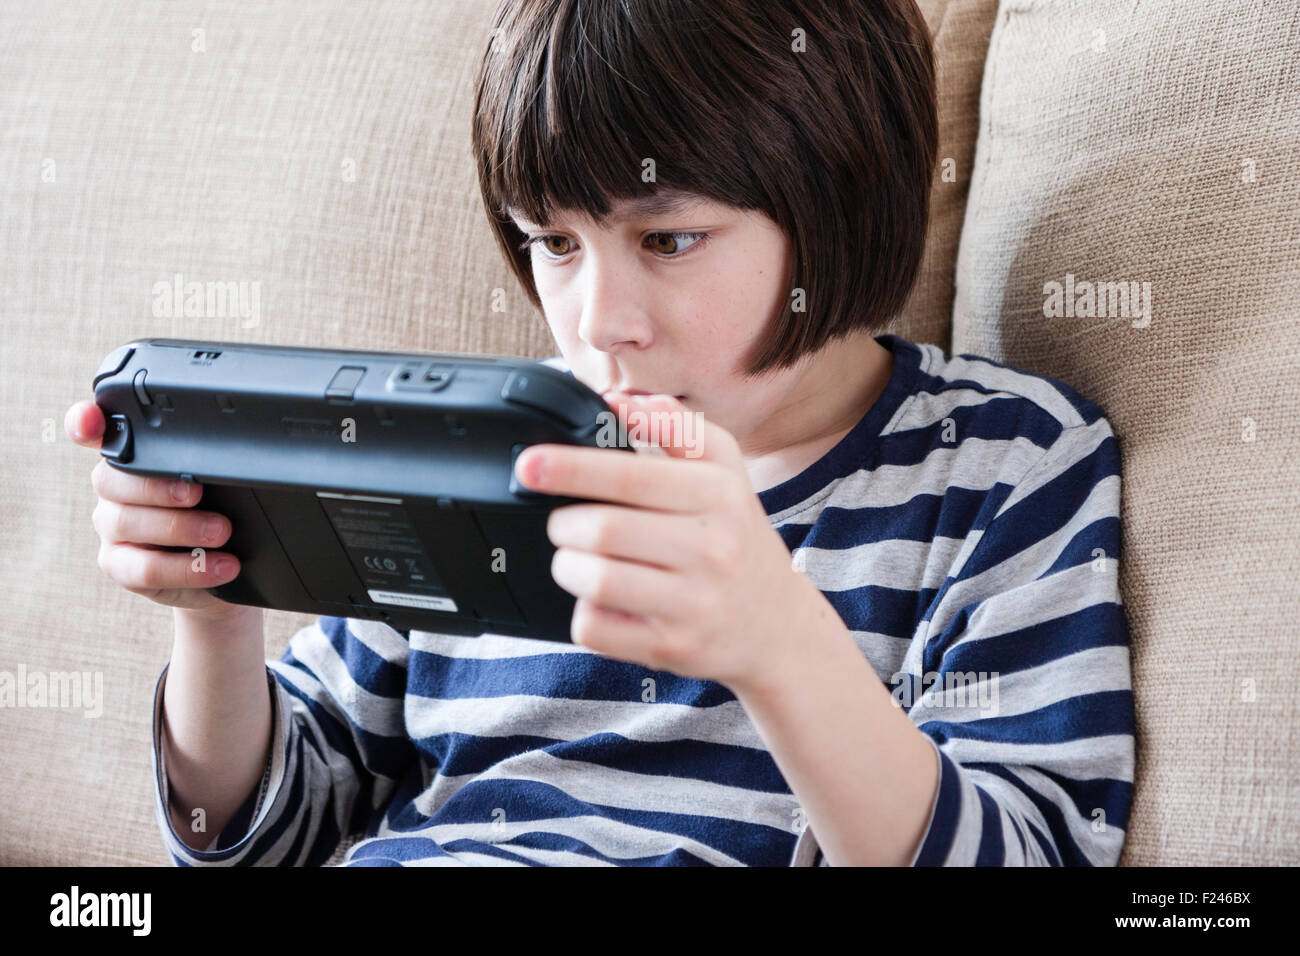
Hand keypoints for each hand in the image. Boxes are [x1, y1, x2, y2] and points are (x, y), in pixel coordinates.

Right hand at [65, 398, 244, 617]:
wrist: (224, 564)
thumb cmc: (218, 510)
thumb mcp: (220, 482)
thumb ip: (209, 464)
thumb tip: (234, 458)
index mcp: (132, 455)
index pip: (98, 433)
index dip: (84, 423)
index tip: (91, 423)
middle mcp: (114, 488)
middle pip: (112, 480)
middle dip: (158, 486)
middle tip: (199, 492)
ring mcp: (112, 527)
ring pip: (128, 523)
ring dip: (181, 527)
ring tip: (223, 532)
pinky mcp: (119, 565)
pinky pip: (144, 568)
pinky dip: (187, 568)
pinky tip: (221, 566)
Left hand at [514, 392, 827, 691]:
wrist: (778, 626)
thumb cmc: (736, 539)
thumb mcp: (725, 471)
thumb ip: (676, 428)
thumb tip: (618, 403)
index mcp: (718, 496)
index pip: (630, 477)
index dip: (571, 468)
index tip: (529, 464)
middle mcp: (711, 549)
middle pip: (601, 531)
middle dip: (562, 524)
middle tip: (564, 522)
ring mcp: (694, 604)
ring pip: (595, 582)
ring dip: (568, 567)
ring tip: (578, 559)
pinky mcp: (673, 648)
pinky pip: (597, 628)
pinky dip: (583, 612)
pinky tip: (601, 601)